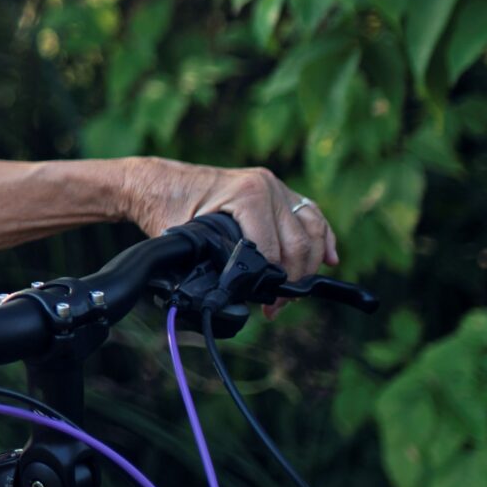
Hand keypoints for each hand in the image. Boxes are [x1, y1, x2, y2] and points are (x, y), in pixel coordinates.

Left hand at [118, 157, 338, 315]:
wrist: (155, 180)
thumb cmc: (164, 207)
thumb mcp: (185, 238)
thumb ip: (211, 262)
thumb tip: (232, 296)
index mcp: (248, 194)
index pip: (275, 250)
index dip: (273, 283)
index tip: (267, 307)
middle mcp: (267, 186)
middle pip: (300, 244)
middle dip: (293, 280)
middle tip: (277, 306)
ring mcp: (275, 186)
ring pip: (313, 230)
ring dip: (310, 265)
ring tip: (293, 292)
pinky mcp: (277, 190)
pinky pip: (310, 215)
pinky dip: (324, 238)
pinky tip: (331, 261)